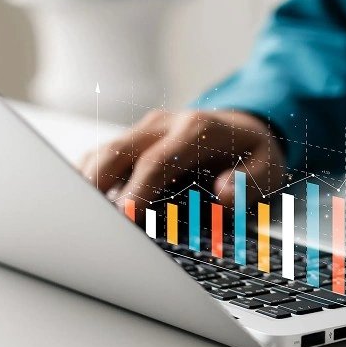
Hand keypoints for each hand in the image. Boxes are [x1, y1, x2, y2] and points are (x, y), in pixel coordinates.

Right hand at [78, 110, 284, 206]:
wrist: (247, 124)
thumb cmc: (253, 151)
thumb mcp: (268, 166)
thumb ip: (249, 181)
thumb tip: (223, 193)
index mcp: (197, 129)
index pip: (156, 161)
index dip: (137, 191)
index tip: (123, 219)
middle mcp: (165, 124)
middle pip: (117, 150)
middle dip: (96, 186)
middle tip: (86, 222)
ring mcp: (145, 129)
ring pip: (103, 151)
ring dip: (87, 182)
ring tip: (77, 216)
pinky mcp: (133, 139)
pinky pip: (102, 154)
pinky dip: (88, 177)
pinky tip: (82, 204)